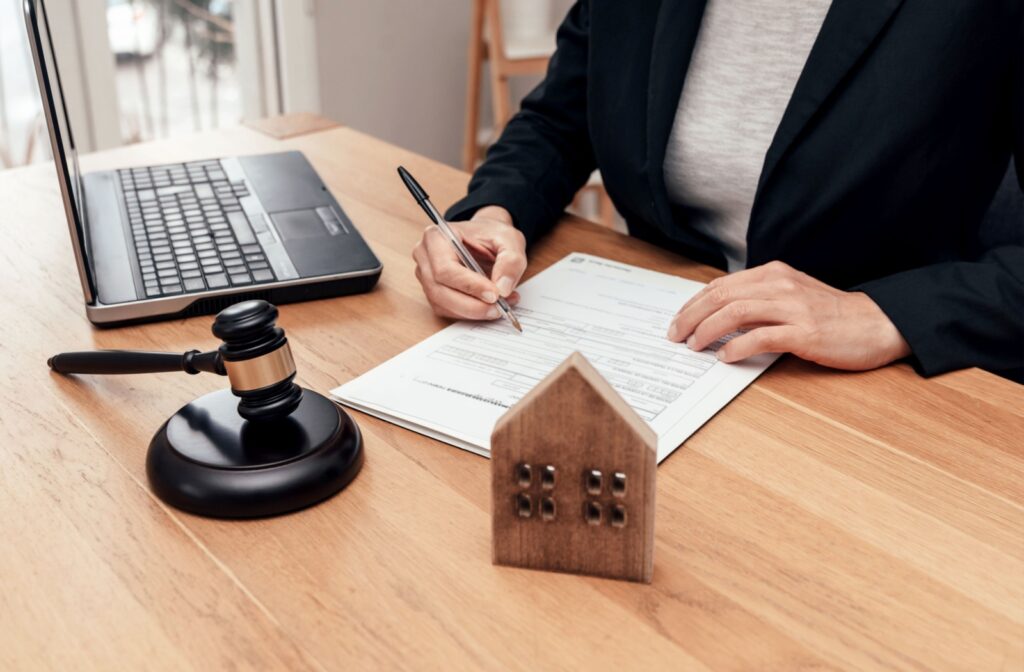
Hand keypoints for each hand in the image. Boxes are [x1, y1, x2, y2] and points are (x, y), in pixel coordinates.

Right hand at [412, 206, 526, 319]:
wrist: (486, 238)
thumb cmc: (492, 234)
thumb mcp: (510, 240)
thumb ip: (511, 261)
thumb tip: (503, 288)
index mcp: (437, 236)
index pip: (445, 268)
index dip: (470, 285)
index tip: (495, 295)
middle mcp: (425, 256)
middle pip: (440, 290)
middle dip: (472, 305)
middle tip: (499, 308)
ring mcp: (425, 276)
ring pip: (443, 305)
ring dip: (473, 312)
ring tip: (500, 307)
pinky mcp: (433, 292)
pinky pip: (448, 311)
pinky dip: (470, 314)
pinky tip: (489, 307)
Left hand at [667, 261, 910, 369]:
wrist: (877, 323)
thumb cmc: (831, 314)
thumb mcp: (790, 295)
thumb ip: (759, 300)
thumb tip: (718, 316)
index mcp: (773, 273)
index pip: (720, 285)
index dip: (694, 304)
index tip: (678, 321)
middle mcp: (780, 285)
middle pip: (721, 296)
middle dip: (691, 317)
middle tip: (676, 336)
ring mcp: (793, 307)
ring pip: (736, 312)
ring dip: (708, 331)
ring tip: (694, 346)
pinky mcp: (805, 331)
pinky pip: (761, 337)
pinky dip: (737, 347)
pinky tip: (725, 357)